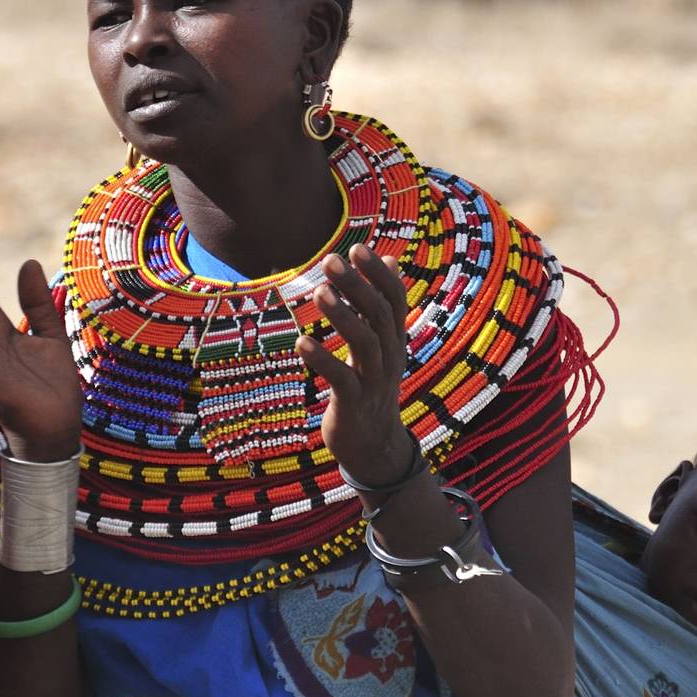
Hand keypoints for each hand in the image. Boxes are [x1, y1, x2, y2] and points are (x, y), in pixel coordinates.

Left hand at [302, 244, 416, 484]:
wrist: (374, 447)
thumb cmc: (372, 387)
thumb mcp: (382, 345)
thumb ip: (380, 305)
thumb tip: (391, 260)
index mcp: (395, 340)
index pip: (395, 300)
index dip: (378, 274)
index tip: (358, 249)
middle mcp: (390, 357)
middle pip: (379, 316)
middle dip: (356, 286)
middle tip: (331, 260)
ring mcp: (374, 382)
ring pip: (365, 344)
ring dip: (342, 316)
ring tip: (319, 292)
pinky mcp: (354, 405)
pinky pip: (341, 379)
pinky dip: (323, 360)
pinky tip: (301, 342)